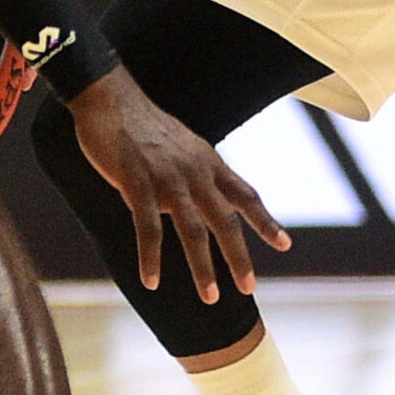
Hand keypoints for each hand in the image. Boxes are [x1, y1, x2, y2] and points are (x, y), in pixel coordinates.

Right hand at [67, 67, 289, 301]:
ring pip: (192, 230)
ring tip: (211, 296)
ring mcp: (167, 178)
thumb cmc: (142, 124)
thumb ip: (196, 172)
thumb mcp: (182, 145)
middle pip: (225, 220)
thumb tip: (206, 196)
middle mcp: (194, 171)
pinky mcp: (137, 182)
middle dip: (239, 257)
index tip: (284, 244)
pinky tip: (151, 280)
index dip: (265, 221)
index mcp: (207, 162)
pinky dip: (151, 256)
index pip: (245, 195)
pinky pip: (147, 227)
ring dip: (203, 267)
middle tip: (249, 288)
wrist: (109, 98)